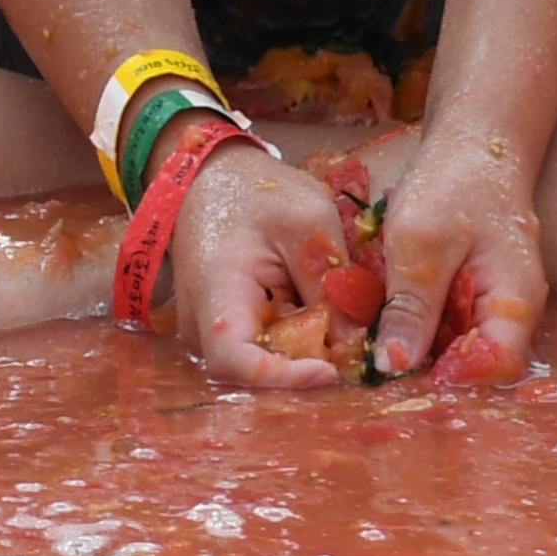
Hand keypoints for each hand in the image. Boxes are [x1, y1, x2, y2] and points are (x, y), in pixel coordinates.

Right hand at [165, 137, 356, 387]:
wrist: (214, 178)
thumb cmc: (257, 192)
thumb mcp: (307, 220)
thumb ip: (329, 279)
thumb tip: (355, 340)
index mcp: (216, 295)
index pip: (238, 363)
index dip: (286, 377)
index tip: (333, 370)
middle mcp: (201, 327)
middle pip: (253, 375)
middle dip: (305, 370)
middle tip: (353, 355)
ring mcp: (209, 333)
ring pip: (260, 367)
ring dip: (301, 358)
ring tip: (342, 335)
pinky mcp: (226, 331)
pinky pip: (260, 352)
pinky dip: (293, 347)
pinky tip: (322, 325)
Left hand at [369, 128, 545, 380]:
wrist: (473, 138)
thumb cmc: (453, 182)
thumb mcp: (420, 242)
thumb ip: (411, 307)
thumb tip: (392, 367)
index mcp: (513, 301)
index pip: (496, 370)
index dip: (453, 381)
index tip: (403, 374)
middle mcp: (510, 310)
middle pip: (476, 366)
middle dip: (429, 372)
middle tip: (376, 368)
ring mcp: (492, 301)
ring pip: (457, 348)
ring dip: (419, 351)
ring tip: (373, 348)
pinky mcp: (472, 291)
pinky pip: (448, 325)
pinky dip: (419, 327)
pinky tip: (383, 321)